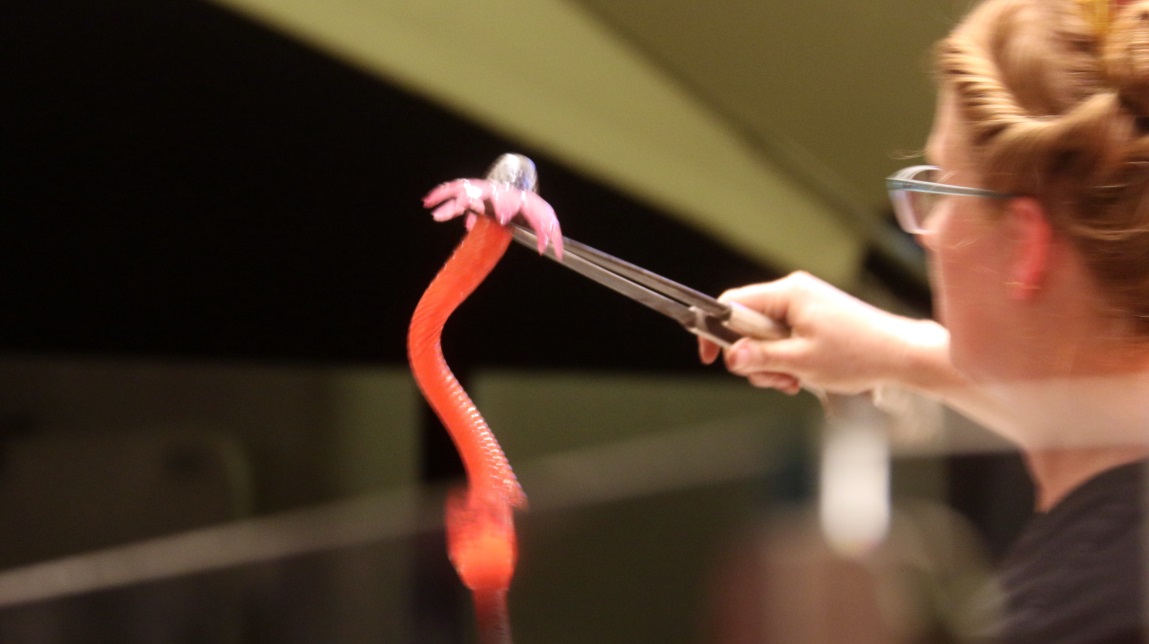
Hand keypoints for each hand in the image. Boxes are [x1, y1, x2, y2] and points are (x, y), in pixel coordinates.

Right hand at [700, 272, 936, 395]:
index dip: (715, 331)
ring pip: (764, 335)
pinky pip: (783, 337)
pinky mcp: (813, 317)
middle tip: (775, 378)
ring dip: (771, 363)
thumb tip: (729, 356)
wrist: (900, 355)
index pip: (732, 304)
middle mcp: (793, 292)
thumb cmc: (859, 355)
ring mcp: (804, 304)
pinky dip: (787, 359)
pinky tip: (803, 374)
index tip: (710, 357)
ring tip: (795, 379)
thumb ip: (760, 357)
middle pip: (747, 323)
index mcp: (788, 293)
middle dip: (753, 356)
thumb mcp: (801, 362)